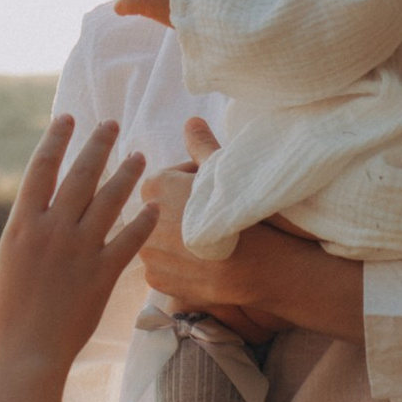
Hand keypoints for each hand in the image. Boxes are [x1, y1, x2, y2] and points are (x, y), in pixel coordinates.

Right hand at [0, 115, 156, 375]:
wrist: (24, 355)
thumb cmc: (5, 318)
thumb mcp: (6, 266)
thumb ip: (25, 238)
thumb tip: (35, 221)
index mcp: (21, 224)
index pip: (41, 167)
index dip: (56, 138)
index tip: (68, 118)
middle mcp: (52, 229)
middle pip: (80, 174)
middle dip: (97, 144)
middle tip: (112, 124)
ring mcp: (79, 250)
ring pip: (110, 200)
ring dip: (127, 174)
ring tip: (140, 155)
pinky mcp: (102, 274)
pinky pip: (129, 239)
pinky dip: (143, 220)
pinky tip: (155, 207)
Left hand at [143, 121, 360, 343]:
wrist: (259, 265)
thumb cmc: (244, 213)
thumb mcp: (224, 171)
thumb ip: (202, 145)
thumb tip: (191, 122)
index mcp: (155, 185)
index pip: (171, 179)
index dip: (195, 184)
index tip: (215, 193)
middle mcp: (142, 219)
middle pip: (163, 210)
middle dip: (182, 212)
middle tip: (212, 219)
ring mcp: (147, 253)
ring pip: (162, 240)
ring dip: (178, 239)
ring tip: (209, 243)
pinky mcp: (155, 279)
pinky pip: (165, 268)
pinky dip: (180, 267)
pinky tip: (203, 264)